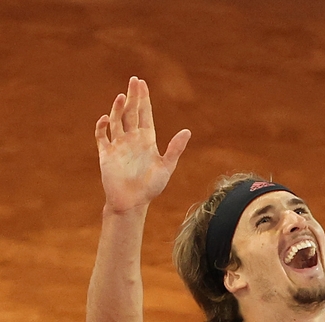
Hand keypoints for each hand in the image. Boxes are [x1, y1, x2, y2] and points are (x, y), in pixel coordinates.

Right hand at [95, 77, 190, 212]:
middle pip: (131, 112)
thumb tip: (187, 131)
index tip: (142, 84)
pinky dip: (102, 127)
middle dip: (133, 96)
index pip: (145, 114)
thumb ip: (175, 148)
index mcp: (147, 140)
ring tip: (121, 96)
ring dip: (117, 108)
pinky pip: (102, 137)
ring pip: (117, 121)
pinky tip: (106, 119)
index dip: (144, 99)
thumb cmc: (151, 187)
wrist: (132, 202)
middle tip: (134, 79)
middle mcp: (132, 139)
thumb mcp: (166, 166)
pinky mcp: (106, 154)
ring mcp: (118, 145)